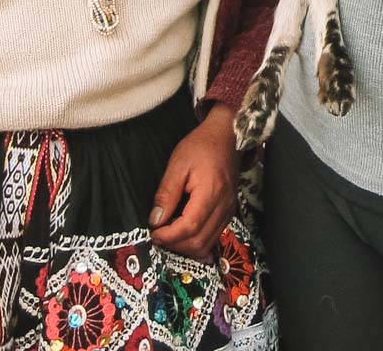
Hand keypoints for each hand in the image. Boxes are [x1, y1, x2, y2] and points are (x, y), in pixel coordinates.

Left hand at [150, 103, 239, 258]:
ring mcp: (229, 210)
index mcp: (211, 192)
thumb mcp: (178, 164)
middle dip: (175, 244)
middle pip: (199, 242)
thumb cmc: (202, 146)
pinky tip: (183, 230)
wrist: (228, 136)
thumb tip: (155, 220)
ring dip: (185, 246)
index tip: (153, 233)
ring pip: (207, 244)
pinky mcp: (229, 211)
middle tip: (158, 234)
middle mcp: (224, 206)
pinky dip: (196, 240)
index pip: (190, 227)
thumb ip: (166, 193)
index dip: (169, 236)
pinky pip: (213, 236)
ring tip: (169, 233)